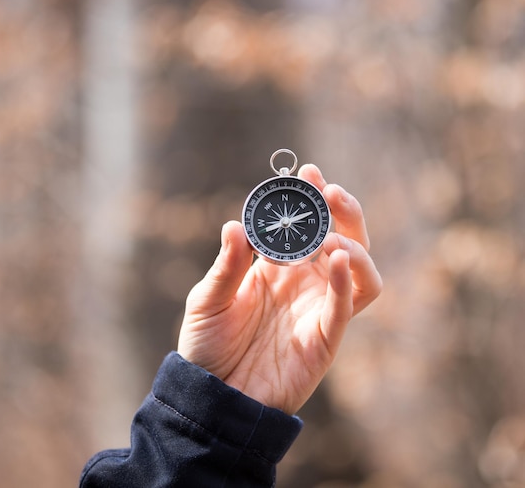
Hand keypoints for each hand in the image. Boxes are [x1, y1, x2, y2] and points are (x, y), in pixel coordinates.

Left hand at [177, 164, 381, 414]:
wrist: (212, 394)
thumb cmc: (207, 345)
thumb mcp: (208, 299)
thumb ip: (227, 265)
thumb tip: (234, 224)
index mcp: (276, 267)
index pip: (304, 225)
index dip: (309, 198)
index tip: (306, 172)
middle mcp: (304, 283)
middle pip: (342, 238)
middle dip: (342, 211)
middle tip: (329, 191)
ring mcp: (318, 308)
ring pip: (359, 269)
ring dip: (353, 244)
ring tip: (330, 235)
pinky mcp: (325, 337)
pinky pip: (347, 305)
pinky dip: (347, 280)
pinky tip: (337, 257)